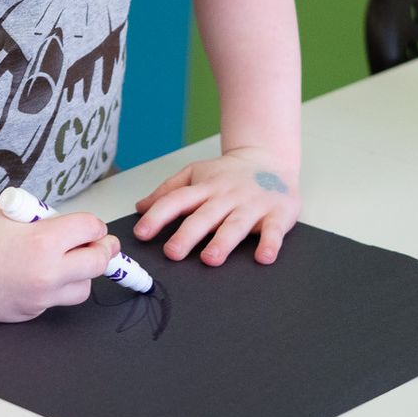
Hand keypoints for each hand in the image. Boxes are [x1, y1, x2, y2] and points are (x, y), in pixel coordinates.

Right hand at [0, 203, 119, 322]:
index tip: (93, 227)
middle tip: (103, 246)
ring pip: (82, 289)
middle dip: (104, 251)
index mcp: (45, 240)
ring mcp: (39, 297)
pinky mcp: (29, 313)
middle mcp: (47, 272)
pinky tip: (36, 278)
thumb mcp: (16, 213)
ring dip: (81, 275)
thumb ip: (49, 222)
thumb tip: (75, 230)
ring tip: (68, 265)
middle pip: (98, 263)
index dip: (95, 226)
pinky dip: (53, 290)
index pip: (92, 229)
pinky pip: (54, 302)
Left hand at [132, 147, 299, 265]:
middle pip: (204, 216)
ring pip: (235, 224)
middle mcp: (226, 196)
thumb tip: (140, 208)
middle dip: (187, 234)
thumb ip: (168, 191)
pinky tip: (263, 257)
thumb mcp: (196, 173)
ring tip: (210, 258)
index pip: (177, 200)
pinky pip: (274, 230)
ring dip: (223, 242)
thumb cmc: (229, 172)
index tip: (141, 233)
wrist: (269, 158)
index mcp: (205, 187)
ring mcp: (252, 205)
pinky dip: (270, 243)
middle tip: (173, 252)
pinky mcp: (277, 214)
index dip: (158, 216)